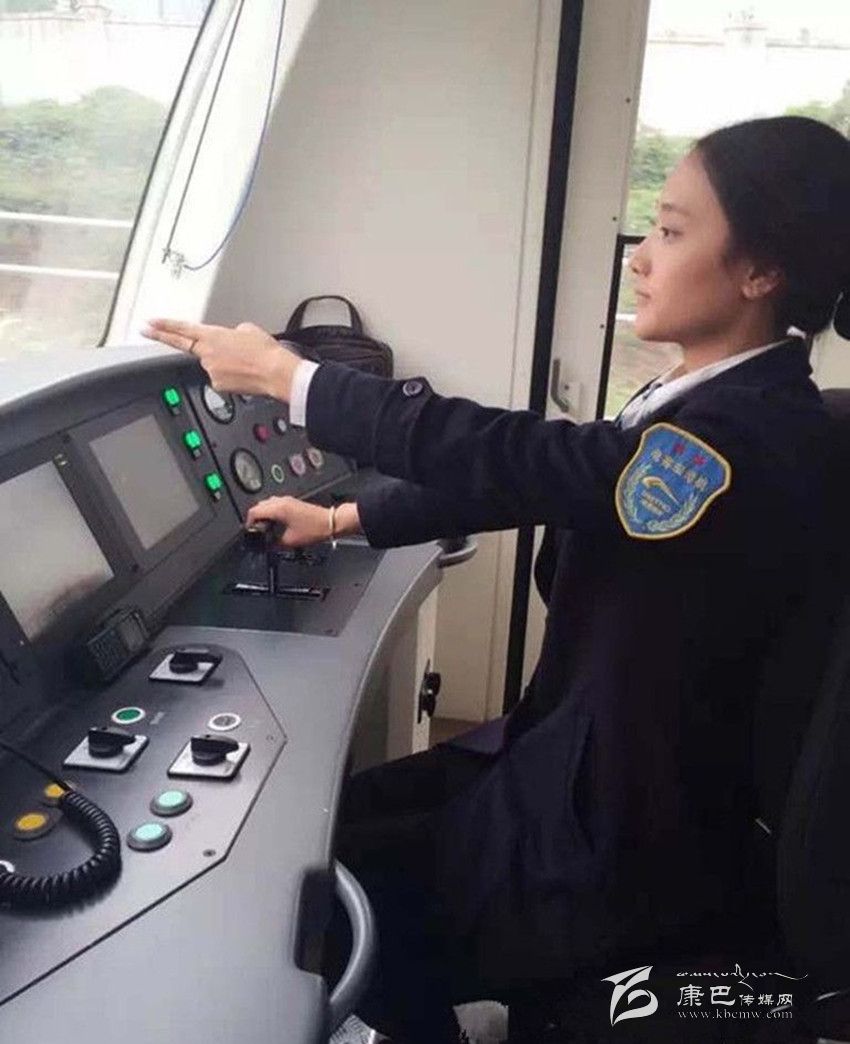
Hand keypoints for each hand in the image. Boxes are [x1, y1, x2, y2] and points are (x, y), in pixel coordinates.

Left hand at [141, 318, 299, 400]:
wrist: (275, 373)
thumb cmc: (265, 352)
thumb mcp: (248, 330)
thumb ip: (231, 333)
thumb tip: (230, 340)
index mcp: (213, 336)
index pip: (182, 329)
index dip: (164, 325)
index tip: (150, 323)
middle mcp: (208, 354)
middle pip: (185, 346)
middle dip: (162, 336)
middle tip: (146, 331)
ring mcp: (211, 371)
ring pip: (211, 365)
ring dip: (223, 363)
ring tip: (244, 363)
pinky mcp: (218, 386)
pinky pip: (220, 378)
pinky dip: (230, 375)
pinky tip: (244, 373)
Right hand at [246, 497, 361, 547]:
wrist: (330, 523)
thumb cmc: (315, 529)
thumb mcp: (290, 541)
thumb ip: (274, 544)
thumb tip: (267, 546)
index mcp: (278, 508)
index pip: (254, 511)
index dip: (249, 523)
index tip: (250, 532)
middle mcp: (281, 501)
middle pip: (258, 506)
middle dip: (255, 519)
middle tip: (257, 532)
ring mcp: (287, 500)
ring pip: (267, 504)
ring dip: (263, 515)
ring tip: (266, 529)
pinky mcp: (293, 502)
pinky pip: (275, 504)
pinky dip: (271, 512)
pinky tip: (276, 524)